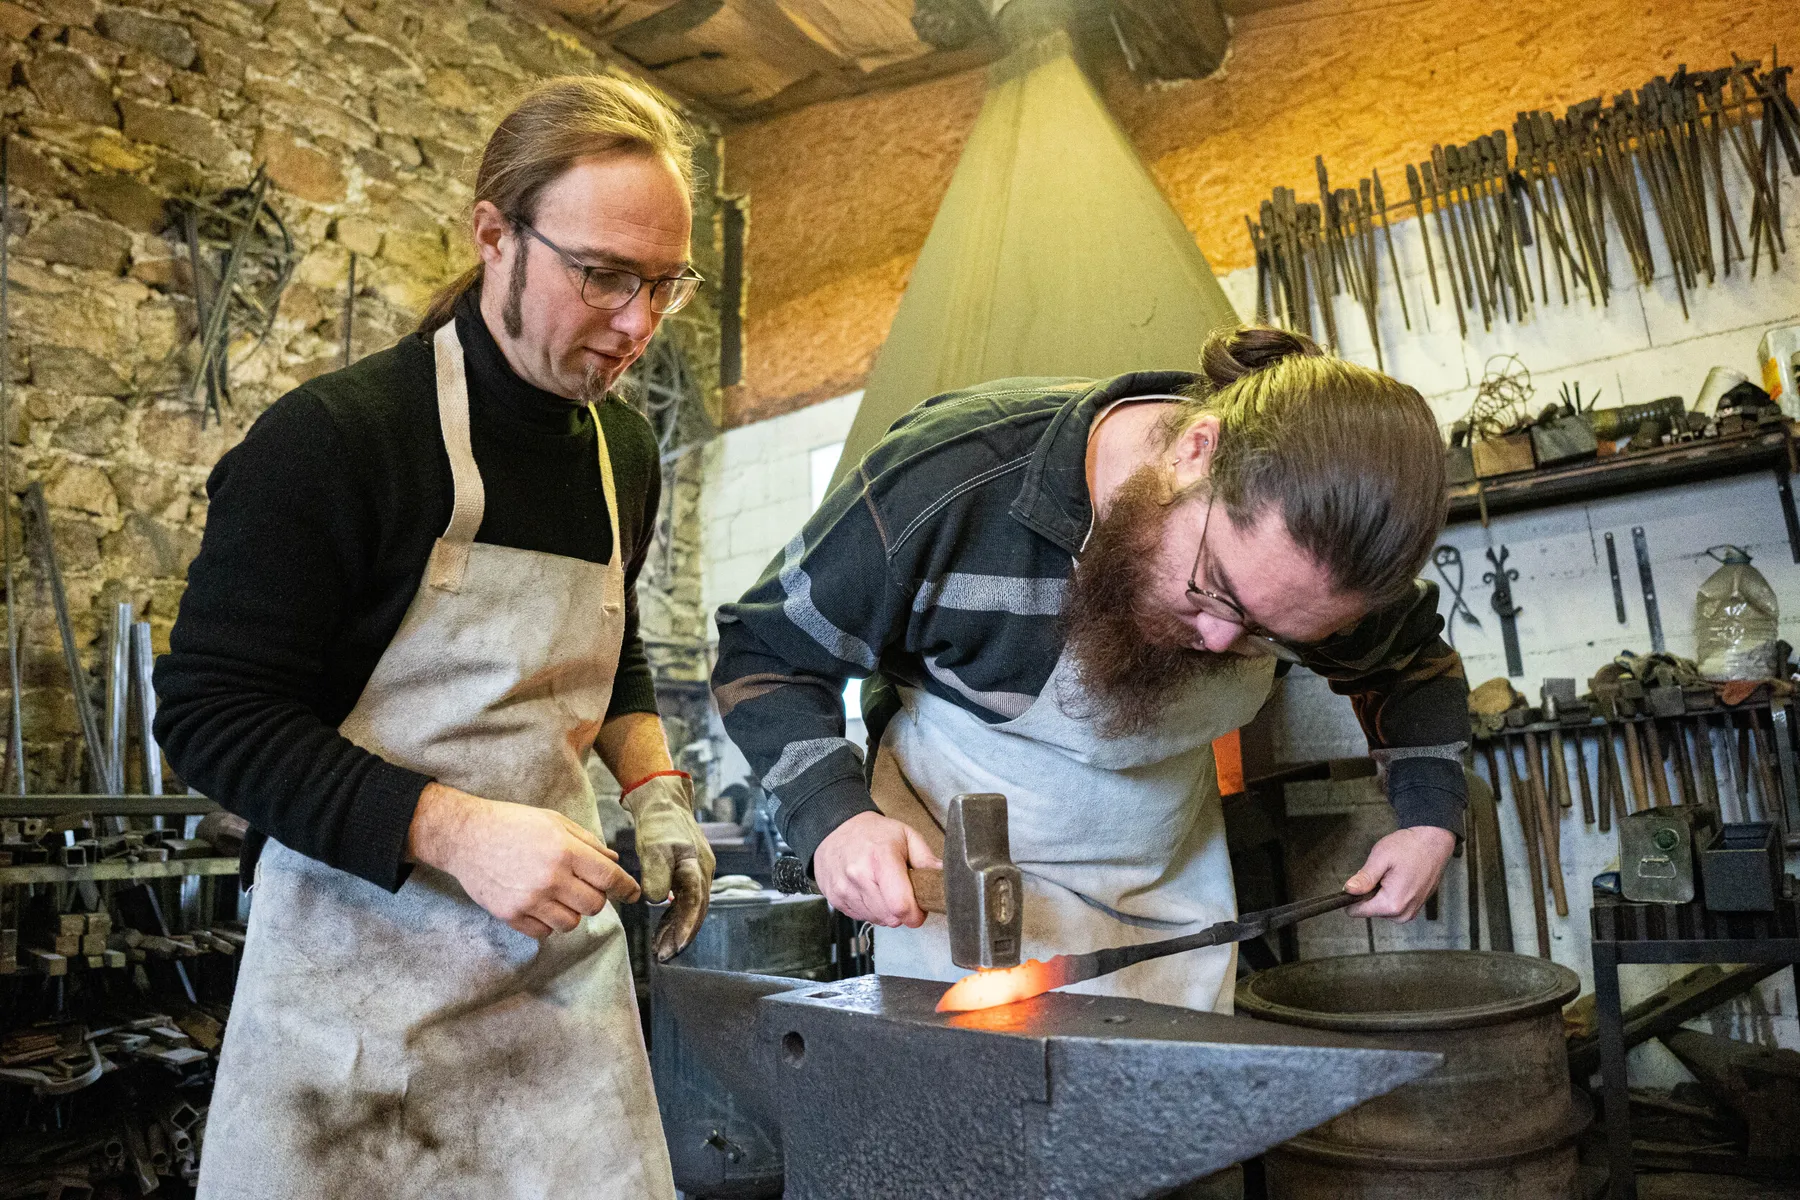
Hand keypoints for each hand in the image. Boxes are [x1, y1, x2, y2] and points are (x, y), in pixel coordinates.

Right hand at [408, 783, 640, 938]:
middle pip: (594, 905)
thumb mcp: (554, 821)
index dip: (627, 887)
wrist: (465, 836)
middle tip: (584, 887)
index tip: (634, 893)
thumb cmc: (512, 823)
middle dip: (596, 898)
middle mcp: (551, 878)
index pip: (610, 877)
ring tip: (558, 895)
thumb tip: (614, 860)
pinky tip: (539, 905)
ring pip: (571, 923)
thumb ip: (587, 842)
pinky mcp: (511, 915)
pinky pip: (544, 933)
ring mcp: (530, 900)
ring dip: (571, 912)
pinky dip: (547, 923)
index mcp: (565, 850)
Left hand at [621, 772, 715, 961]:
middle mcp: (703, 872)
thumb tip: (659, 901)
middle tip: (664, 956)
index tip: (675, 947)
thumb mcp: (654, 847)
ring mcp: (699, 872)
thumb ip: (656, 874)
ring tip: (661, 949)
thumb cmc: (659, 822)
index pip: (694, 903)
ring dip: (678, 929)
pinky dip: (676, 916)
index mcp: (696, 866)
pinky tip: (664, 928)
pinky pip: (686, 900)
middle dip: (682, 935)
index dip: (685, 927)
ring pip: (692, 908)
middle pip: (696, 910)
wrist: (664, 801)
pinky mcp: (689, 872)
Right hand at [813, 811, 942, 927]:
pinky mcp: (834, 898)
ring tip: (884, 889)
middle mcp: (858, 875)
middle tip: (903, 894)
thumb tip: (944, 878)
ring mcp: (844, 888)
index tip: (920, 909)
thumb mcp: (906, 835)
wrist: (837, 828)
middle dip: (902, 913)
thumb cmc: (875, 832)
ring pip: (876, 920)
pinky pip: (861, 917)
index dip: (916, 914)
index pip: (900, 905)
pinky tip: (870, 891)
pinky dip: (870, 910)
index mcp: (881, 858)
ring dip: (885, 912)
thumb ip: (926, 859)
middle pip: (890, 917)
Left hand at [1344, 826, 1456, 921]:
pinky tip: (1399, 878)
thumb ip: (1364, 878)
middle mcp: (1403, 914)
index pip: (1358, 911)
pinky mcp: (1415, 907)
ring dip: (1381, 892)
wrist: (1434, 843)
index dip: (1353, 895)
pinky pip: (1393, 905)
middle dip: (1370, 891)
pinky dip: (1391, 893)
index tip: (1360, 880)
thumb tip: (1348, 890)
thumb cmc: (1410, 847)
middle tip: (1382, 872)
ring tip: (1392, 874)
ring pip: (1381, 908)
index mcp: (1392, 904)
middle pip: (1370, 909)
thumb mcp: (1381, 858)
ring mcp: (1411, 912)